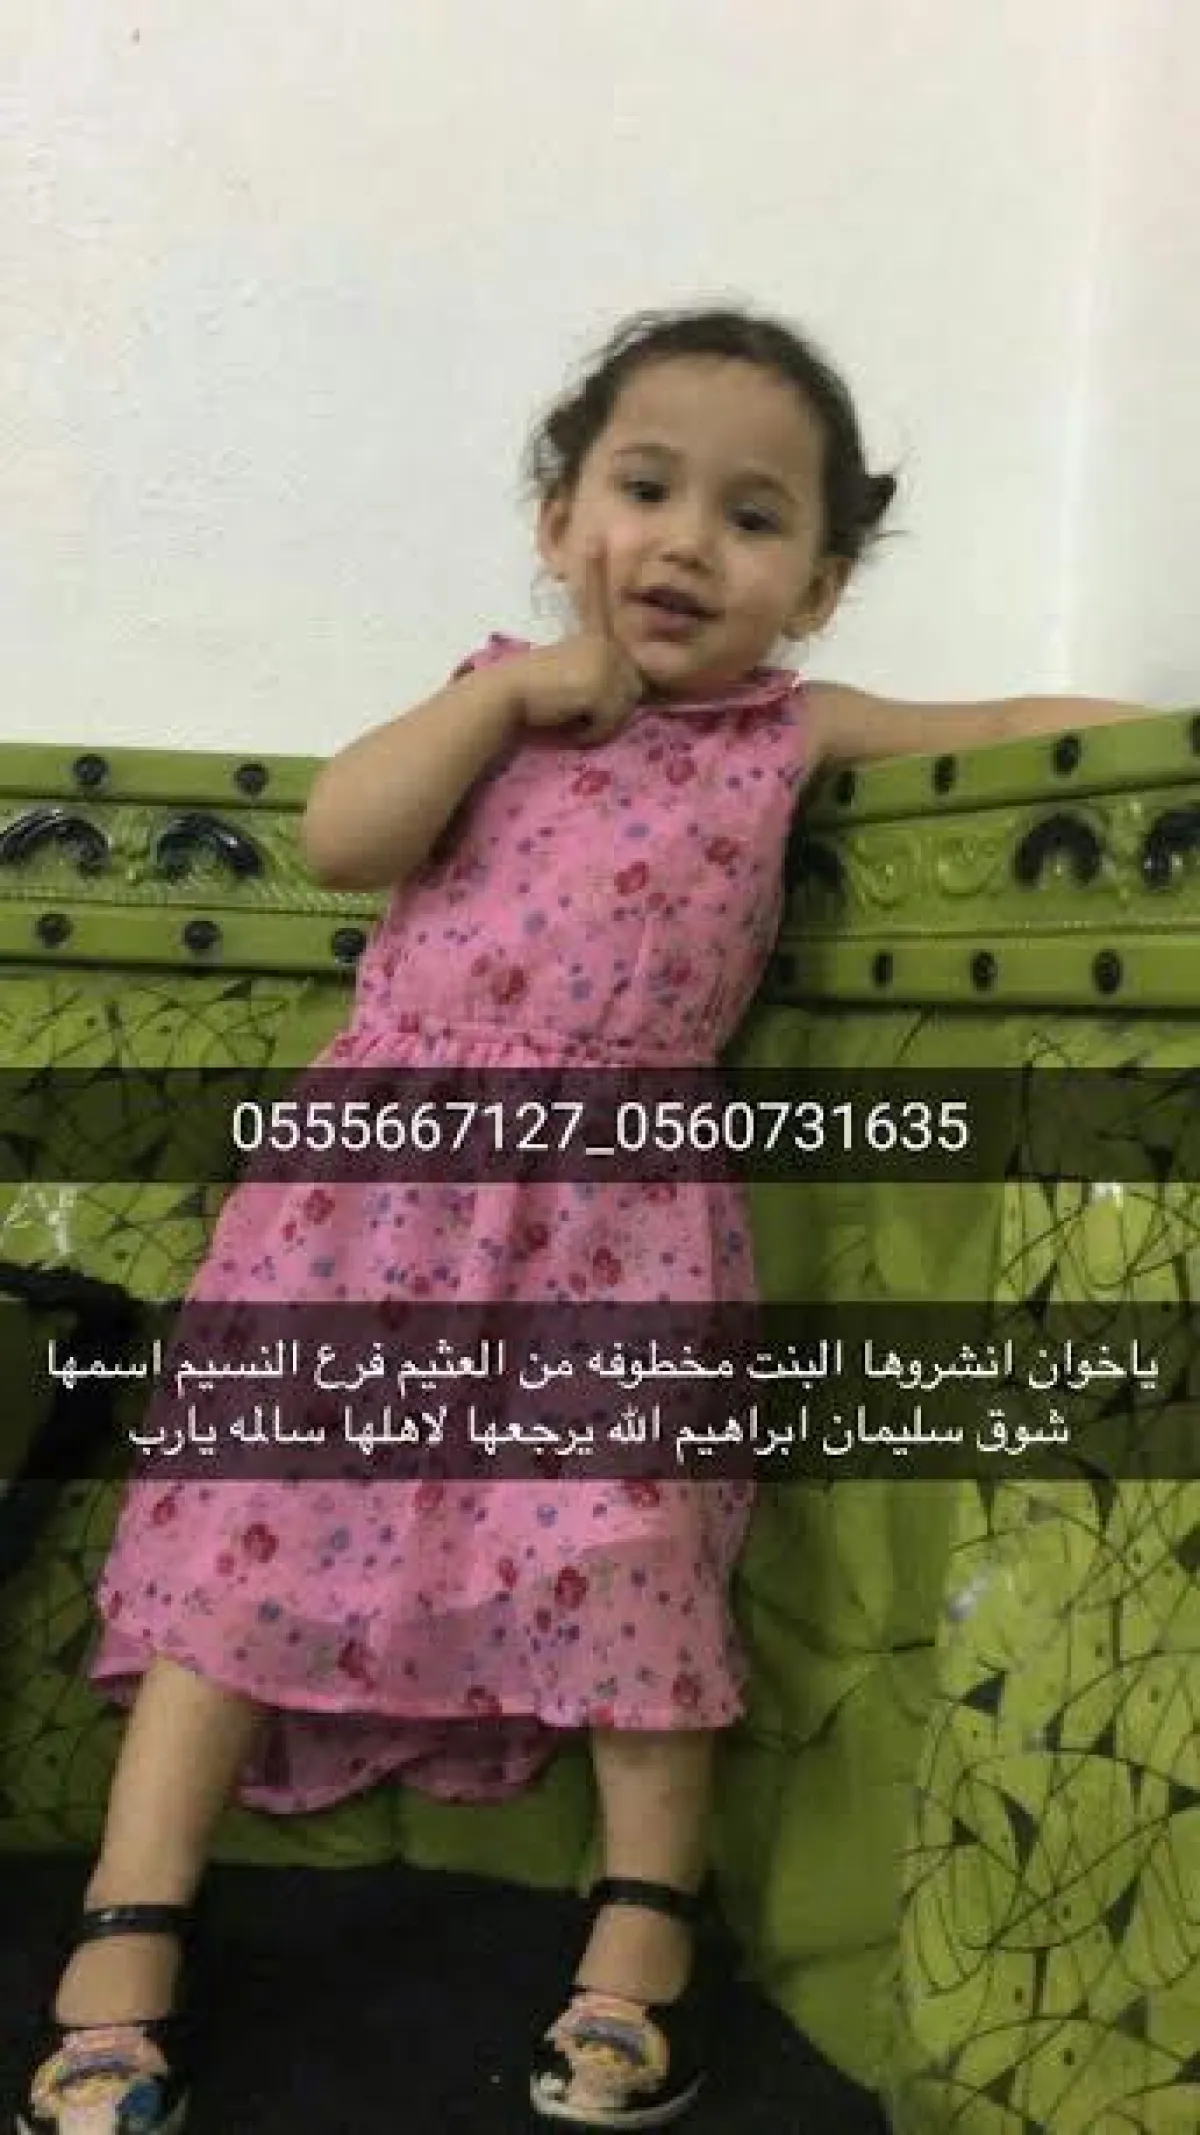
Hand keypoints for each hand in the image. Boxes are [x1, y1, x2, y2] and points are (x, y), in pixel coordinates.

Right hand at [515, 546, 643, 745]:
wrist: (502, 698)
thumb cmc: (525, 701)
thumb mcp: (568, 680)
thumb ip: (594, 677)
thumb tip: (629, 688)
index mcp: (587, 636)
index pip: (595, 604)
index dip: (594, 573)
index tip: (594, 539)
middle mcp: (602, 641)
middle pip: (632, 690)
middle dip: (607, 712)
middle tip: (568, 709)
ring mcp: (606, 657)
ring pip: (624, 708)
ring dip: (598, 724)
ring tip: (565, 713)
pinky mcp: (603, 677)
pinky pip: (611, 721)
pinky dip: (591, 732)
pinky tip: (566, 716)